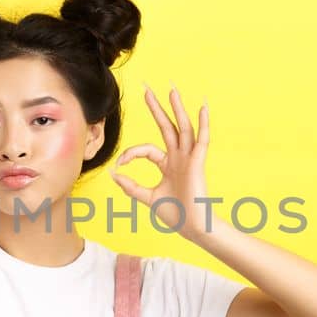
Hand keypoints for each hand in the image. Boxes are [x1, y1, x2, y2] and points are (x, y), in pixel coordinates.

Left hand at [110, 82, 214, 240]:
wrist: (192, 227)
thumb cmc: (175, 214)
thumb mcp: (148, 198)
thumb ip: (131, 187)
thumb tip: (113, 175)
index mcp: (167, 165)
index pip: (146, 149)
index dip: (130, 154)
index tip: (118, 165)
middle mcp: (178, 157)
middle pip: (166, 127)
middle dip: (156, 108)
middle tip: (147, 89)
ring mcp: (189, 158)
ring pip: (182, 128)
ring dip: (177, 109)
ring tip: (172, 90)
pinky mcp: (198, 163)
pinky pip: (202, 140)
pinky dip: (203, 124)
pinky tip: (202, 108)